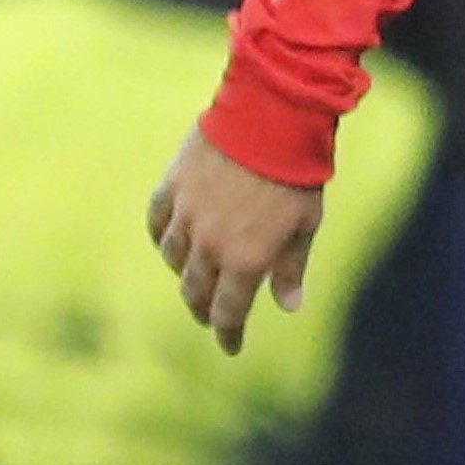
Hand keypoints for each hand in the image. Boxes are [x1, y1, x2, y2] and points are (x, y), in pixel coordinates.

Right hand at [147, 130, 324, 355]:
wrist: (271, 118)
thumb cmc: (298, 173)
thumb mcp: (306, 224)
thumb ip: (292, 268)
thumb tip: (289, 306)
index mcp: (245, 260)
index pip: (229, 312)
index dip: (229, 333)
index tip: (231, 346)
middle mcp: (209, 245)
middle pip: (196, 291)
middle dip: (203, 309)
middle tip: (210, 316)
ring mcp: (186, 216)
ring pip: (174, 259)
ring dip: (184, 273)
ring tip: (195, 276)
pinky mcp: (172, 188)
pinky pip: (158, 223)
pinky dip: (162, 237)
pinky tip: (170, 241)